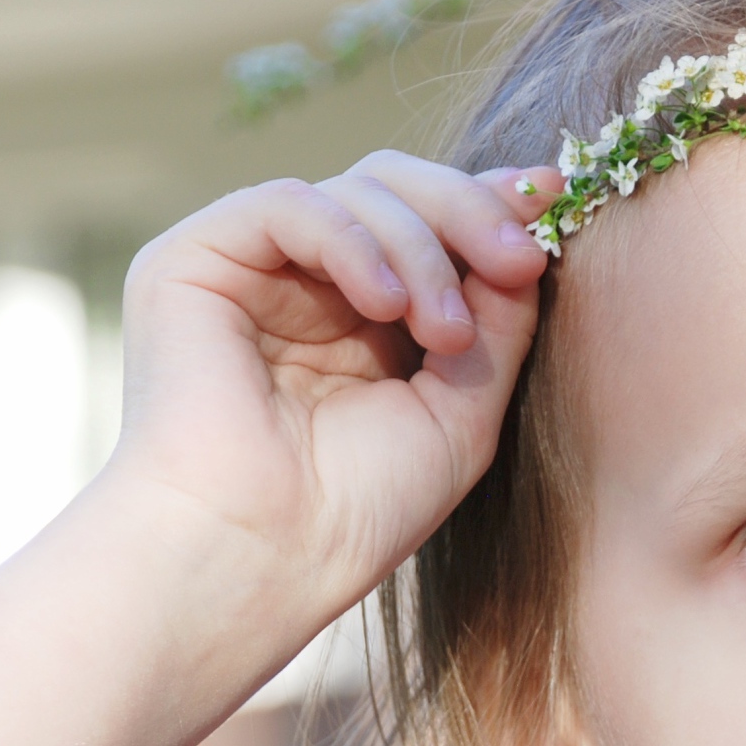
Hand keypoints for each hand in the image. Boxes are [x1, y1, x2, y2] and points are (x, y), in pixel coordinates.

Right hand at [107, 150, 562, 630]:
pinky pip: (288, 205)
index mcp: (363, 316)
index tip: (553, 199)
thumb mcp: (463, 409)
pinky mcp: (192, 262)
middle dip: (469, 213)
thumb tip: (528, 232)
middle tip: (520, 259)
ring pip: (355, 191)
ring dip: (423, 250)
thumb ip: (499, 321)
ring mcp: (250, 269)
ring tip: (447, 333)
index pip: (429, 223)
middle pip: (396, 188)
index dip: (489, 203)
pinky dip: (353, 242)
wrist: (262, 558)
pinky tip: (387, 306)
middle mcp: (306, 283)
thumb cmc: (358, 509)